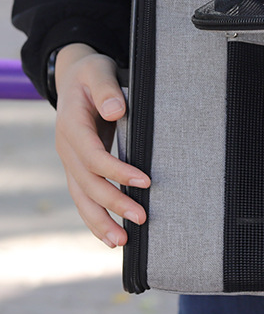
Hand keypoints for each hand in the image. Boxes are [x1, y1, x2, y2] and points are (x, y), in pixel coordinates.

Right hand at [54, 43, 149, 247]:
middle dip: (114, 203)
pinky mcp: (79, 167)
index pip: (94, 157)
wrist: (74, 77)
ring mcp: (71, 161)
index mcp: (72, 126)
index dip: (117, 171)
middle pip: (87, 183)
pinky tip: (111, 236)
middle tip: (141, 218)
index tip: (145, 181)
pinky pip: (84, 196)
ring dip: (101, 222)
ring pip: (81, 197)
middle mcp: (67, 148)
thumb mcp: (98, 72)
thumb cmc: (92, 74)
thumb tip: (116, 109)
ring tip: (122, 242)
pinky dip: (96, 217)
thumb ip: (107, 90)